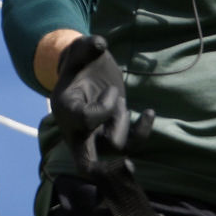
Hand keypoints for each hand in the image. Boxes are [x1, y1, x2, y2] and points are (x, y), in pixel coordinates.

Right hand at [49, 34, 151, 182]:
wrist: (86, 69)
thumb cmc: (82, 61)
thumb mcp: (79, 51)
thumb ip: (85, 46)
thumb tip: (99, 42)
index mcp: (66, 110)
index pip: (85, 121)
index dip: (104, 107)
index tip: (112, 91)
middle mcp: (78, 130)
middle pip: (86, 163)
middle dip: (102, 173)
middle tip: (122, 173)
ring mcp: (96, 135)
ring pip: (116, 148)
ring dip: (127, 127)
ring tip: (127, 105)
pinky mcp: (113, 131)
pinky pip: (129, 143)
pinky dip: (142, 132)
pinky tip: (149, 112)